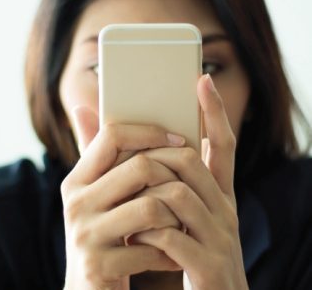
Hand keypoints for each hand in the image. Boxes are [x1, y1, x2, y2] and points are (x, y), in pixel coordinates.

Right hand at [61, 108, 186, 289]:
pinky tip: (173, 254)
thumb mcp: (97, 191)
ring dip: (177, 216)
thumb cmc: (104, 230)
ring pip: (151, 207)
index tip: (178, 139)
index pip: (113, 135)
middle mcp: (75, 202)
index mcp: (77, 178)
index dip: (149, 132)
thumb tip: (83, 106)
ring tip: (181, 222)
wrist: (90, 289)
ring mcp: (84, 234)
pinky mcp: (98, 265)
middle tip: (187, 187)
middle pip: (140, 167)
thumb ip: (94, 152)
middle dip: (173, 176)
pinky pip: (151, 247)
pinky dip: (171, 250)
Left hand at [129, 75, 248, 289]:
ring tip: (126, 206)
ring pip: (177, 193)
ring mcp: (220, 238)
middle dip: (154, 156)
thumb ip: (153, 180)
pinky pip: (169, 234)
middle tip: (130, 162)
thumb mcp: (176, 213)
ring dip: (144, 195)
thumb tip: (122, 143)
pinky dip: (145, 232)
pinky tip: (133, 238)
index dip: (215, 112)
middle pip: (190, 162)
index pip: (222, 144)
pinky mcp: (208, 266)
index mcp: (218, 194)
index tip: (202, 80)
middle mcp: (225, 210)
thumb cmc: (183, 249)